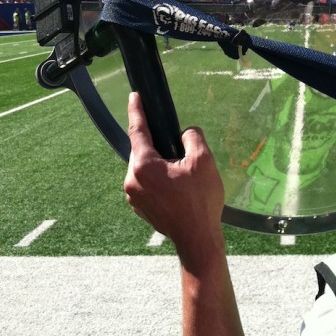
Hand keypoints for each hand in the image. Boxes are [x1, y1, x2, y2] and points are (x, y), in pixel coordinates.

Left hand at [124, 92, 224, 264]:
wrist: (197, 240)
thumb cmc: (200, 201)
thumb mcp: (203, 161)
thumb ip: (192, 137)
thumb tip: (185, 133)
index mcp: (143, 165)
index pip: (137, 130)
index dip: (137, 110)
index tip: (134, 96)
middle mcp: (132, 180)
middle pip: (143, 151)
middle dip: (159, 146)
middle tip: (180, 152)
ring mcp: (134, 197)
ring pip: (146, 169)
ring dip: (160, 165)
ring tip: (183, 175)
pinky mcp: (140, 208)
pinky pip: (148, 185)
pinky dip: (160, 180)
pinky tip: (178, 188)